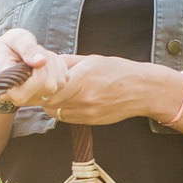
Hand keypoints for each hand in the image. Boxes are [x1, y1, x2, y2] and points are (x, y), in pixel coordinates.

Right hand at [0, 29, 67, 106]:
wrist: (7, 55)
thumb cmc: (9, 46)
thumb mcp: (15, 39)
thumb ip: (27, 49)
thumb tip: (41, 61)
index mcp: (7, 87)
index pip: (34, 84)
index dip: (40, 68)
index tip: (32, 53)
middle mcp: (20, 98)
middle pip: (50, 85)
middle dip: (49, 63)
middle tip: (37, 51)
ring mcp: (34, 99)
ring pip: (60, 83)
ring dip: (55, 63)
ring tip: (40, 56)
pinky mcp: (46, 96)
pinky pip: (65, 80)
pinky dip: (60, 67)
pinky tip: (46, 62)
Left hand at [40, 54, 162, 124]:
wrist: (142, 90)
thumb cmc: (119, 71)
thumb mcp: (92, 60)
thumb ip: (68, 63)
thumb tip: (48, 62)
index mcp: (82, 79)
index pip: (47, 88)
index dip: (40, 84)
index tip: (39, 78)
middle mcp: (82, 99)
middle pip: (48, 102)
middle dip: (42, 94)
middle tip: (43, 86)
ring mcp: (86, 113)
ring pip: (55, 113)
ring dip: (52, 103)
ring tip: (57, 93)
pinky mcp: (90, 122)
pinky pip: (67, 118)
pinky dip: (63, 110)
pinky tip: (69, 100)